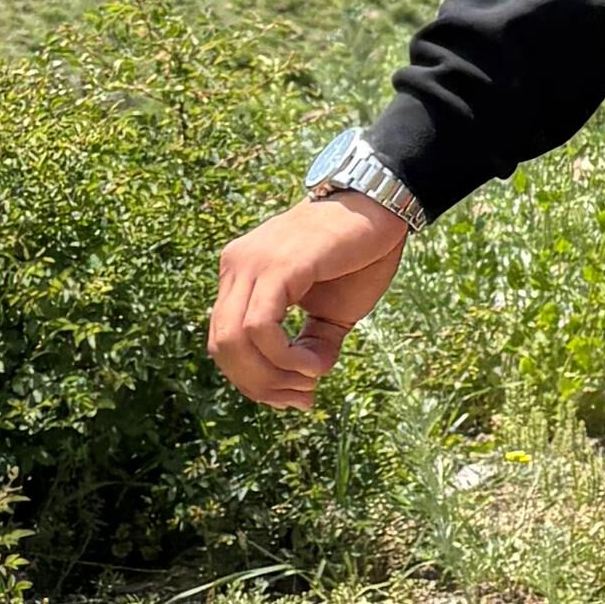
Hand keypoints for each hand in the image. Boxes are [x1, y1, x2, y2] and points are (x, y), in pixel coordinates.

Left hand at [208, 192, 412, 408]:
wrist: (382, 206)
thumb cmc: (360, 254)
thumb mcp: (335, 313)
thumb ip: (314, 345)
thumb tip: (307, 380)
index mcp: (242, 275)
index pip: (226, 341)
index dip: (254, 380)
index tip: (296, 397)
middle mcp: (236, 266)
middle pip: (222, 347)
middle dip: (260, 384)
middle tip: (302, 397)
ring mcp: (251, 263)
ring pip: (234, 341)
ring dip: (272, 374)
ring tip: (311, 379)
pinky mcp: (276, 266)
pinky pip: (259, 327)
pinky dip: (283, 356)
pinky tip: (314, 365)